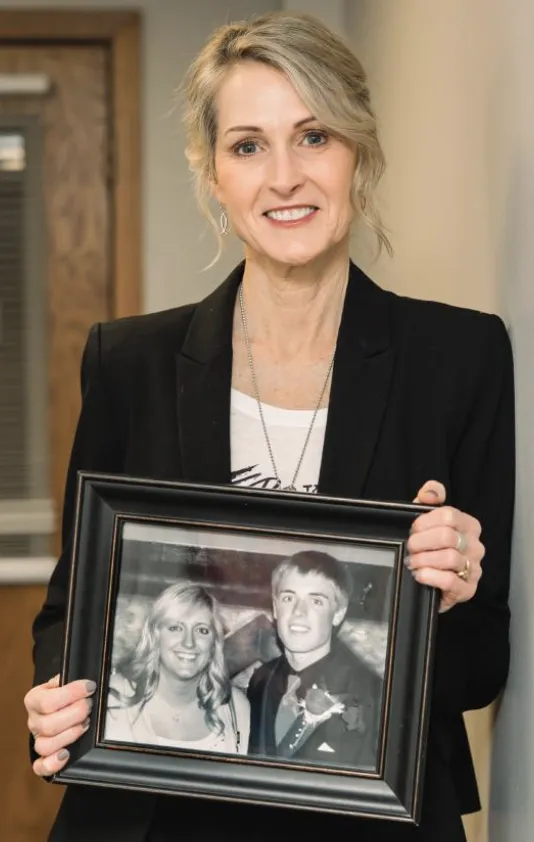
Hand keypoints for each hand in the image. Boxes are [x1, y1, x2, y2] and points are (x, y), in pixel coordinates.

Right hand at [24, 674, 95, 776]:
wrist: (56, 707)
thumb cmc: (62, 694)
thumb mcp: (62, 681)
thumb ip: (69, 679)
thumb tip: (83, 682)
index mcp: (34, 700)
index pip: (48, 701)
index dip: (72, 694)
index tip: (90, 687)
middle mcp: (33, 721)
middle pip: (49, 725)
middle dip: (76, 714)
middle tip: (89, 705)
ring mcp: (37, 740)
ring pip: (45, 746)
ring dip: (70, 735)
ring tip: (85, 724)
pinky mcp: (43, 757)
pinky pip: (41, 767)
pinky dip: (52, 764)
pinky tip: (66, 755)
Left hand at [407, 480, 483, 611]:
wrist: (428, 581)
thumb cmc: (428, 547)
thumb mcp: (425, 519)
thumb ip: (428, 498)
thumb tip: (431, 492)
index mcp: (469, 525)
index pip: (449, 515)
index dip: (425, 522)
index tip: (413, 530)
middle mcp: (476, 546)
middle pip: (447, 536)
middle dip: (421, 542)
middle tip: (410, 548)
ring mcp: (474, 568)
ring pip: (449, 558)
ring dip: (423, 560)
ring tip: (413, 562)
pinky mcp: (468, 589)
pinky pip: (450, 581)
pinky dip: (430, 576)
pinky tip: (420, 575)